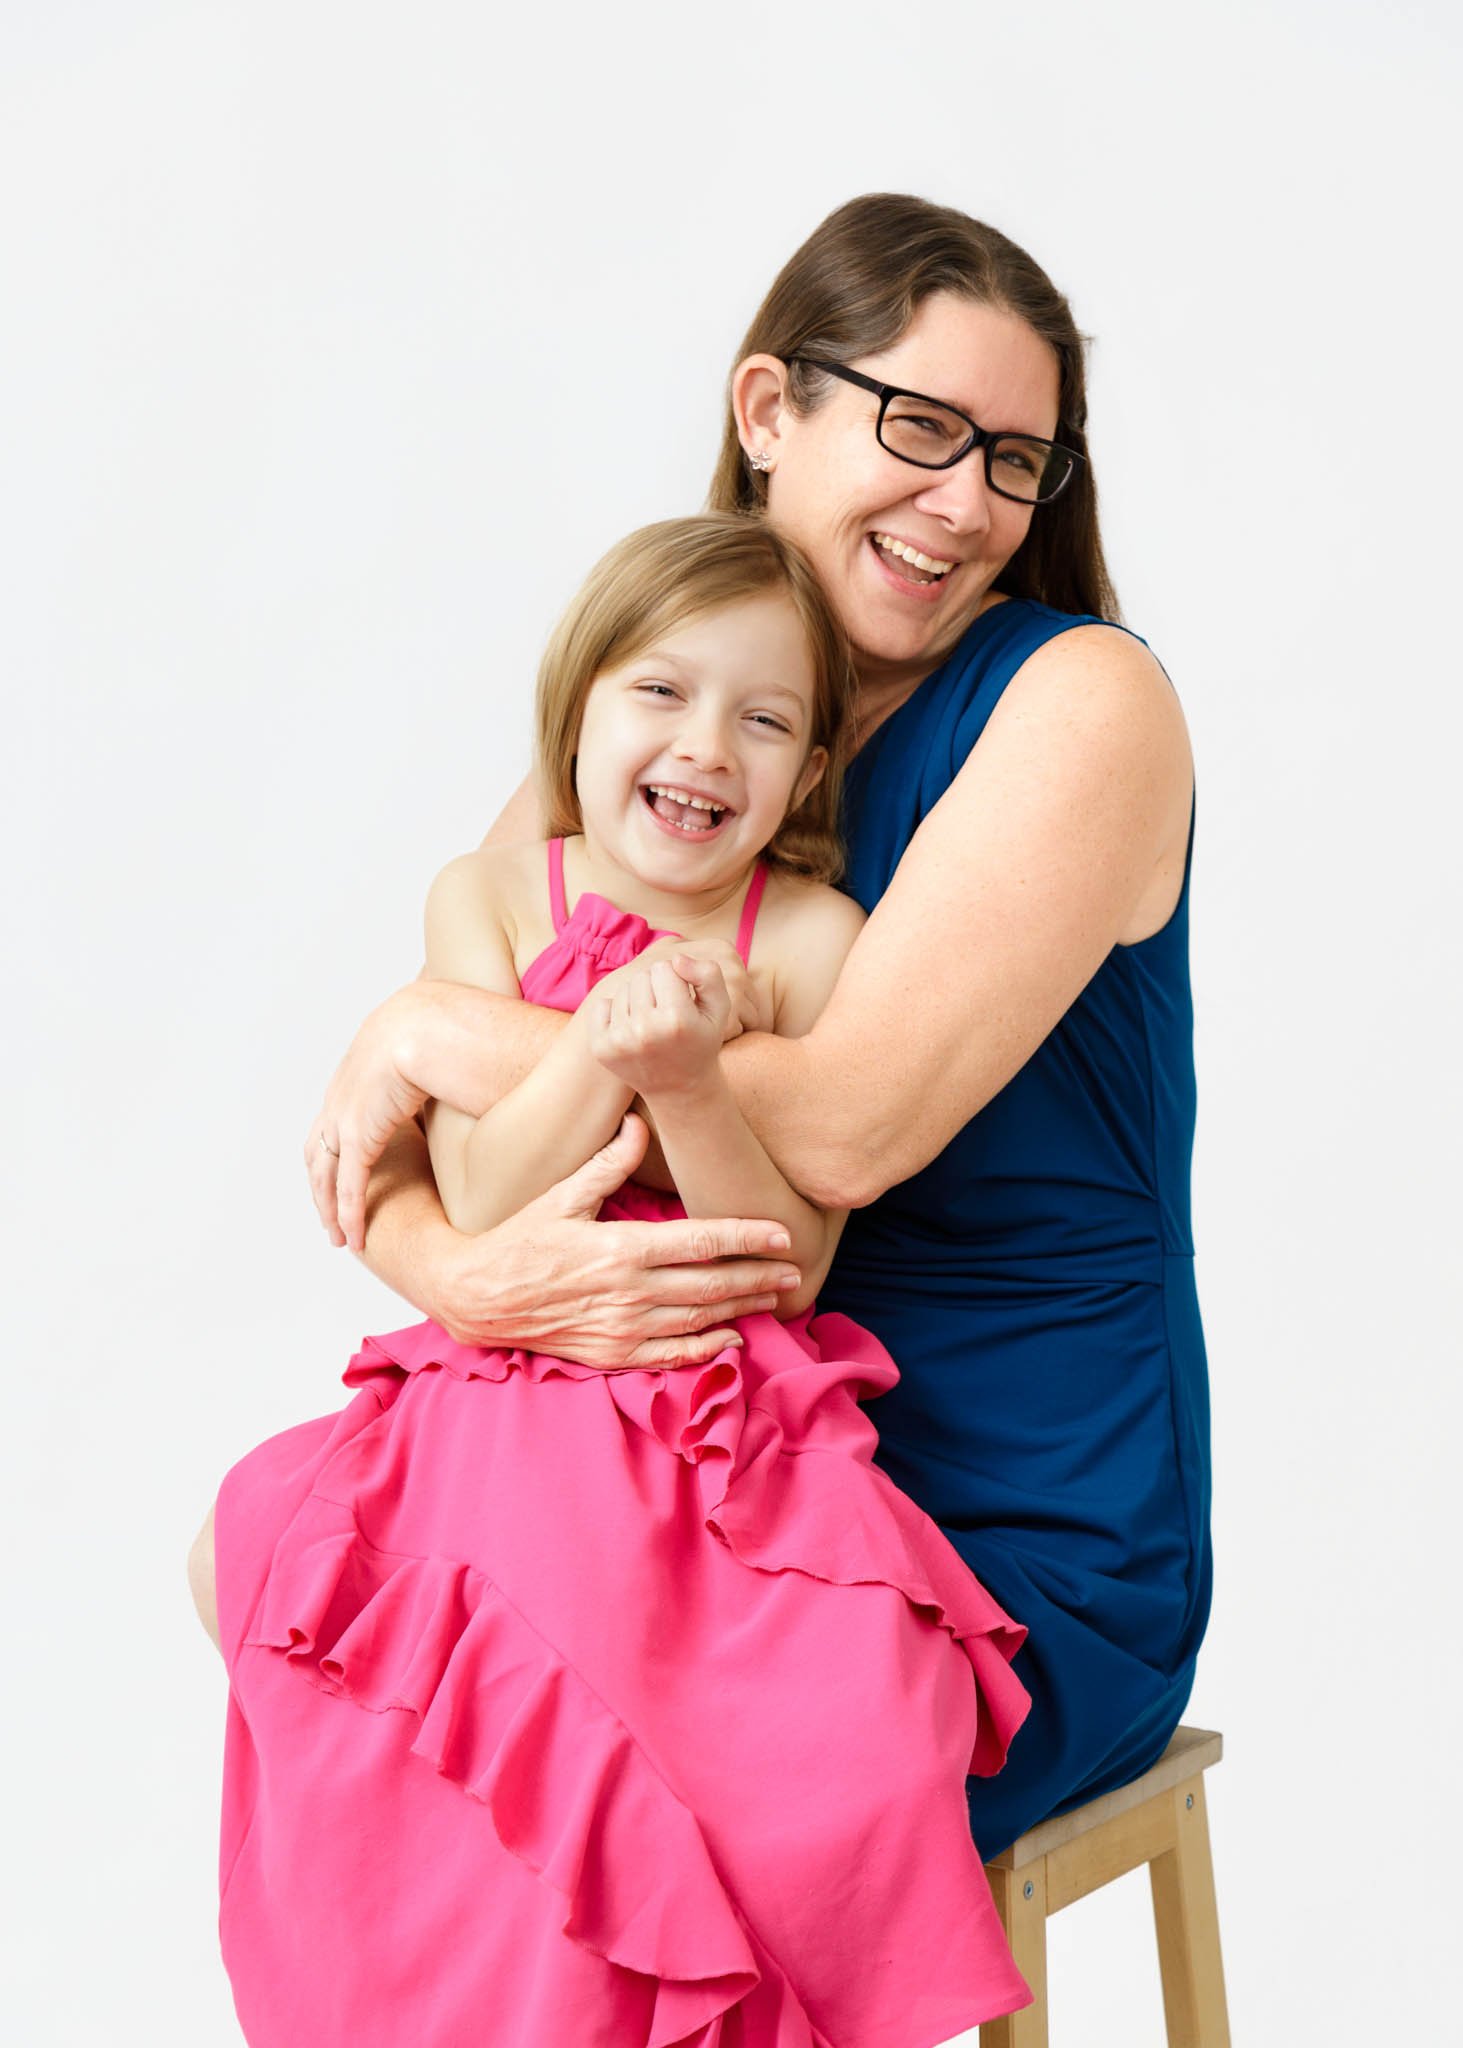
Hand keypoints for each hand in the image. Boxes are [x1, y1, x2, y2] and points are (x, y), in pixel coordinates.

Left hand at [306, 984, 432, 1252]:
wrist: (428, 1024)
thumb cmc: (443, 1027)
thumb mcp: (431, 1042)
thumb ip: (436, 1060)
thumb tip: (464, 1066)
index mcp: (356, 1072)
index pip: (335, 1119)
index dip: (337, 1149)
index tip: (348, 1171)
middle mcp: (340, 1097)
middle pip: (318, 1151)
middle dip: (322, 1187)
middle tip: (331, 1215)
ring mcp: (344, 1118)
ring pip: (325, 1176)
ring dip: (330, 1209)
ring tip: (342, 1237)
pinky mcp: (358, 1137)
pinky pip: (348, 1187)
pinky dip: (348, 1215)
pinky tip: (354, 1238)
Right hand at [436, 1114, 800, 1364]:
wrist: (477, 1297)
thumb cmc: (519, 1240)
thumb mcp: (561, 1196)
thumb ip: (607, 1163)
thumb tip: (639, 1124)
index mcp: (621, 1248)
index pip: (701, 1241)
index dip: (747, 1237)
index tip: (782, 1235)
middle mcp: (628, 1291)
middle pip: (712, 1284)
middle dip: (759, 1276)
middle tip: (795, 1269)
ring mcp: (622, 1327)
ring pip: (700, 1320)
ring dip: (743, 1309)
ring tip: (776, 1298)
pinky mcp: (612, 1354)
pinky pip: (672, 1356)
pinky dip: (708, 1349)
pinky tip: (733, 1338)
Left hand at [588, 956, 729, 1097]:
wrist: (678, 1087)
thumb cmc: (701, 1040)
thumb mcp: (720, 1008)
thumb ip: (708, 974)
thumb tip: (676, 959)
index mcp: (676, 1019)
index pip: (665, 968)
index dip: (676, 981)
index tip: (683, 1002)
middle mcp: (645, 1031)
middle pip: (641, 976)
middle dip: (655, 988)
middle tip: (667, 1014)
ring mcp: (619, 1041)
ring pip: (623, 989)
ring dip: (637, 1000)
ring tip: (652, 1024)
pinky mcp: (601, 1048)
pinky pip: (602, 1004)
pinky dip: (615, 1012)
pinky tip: (632, 1030)